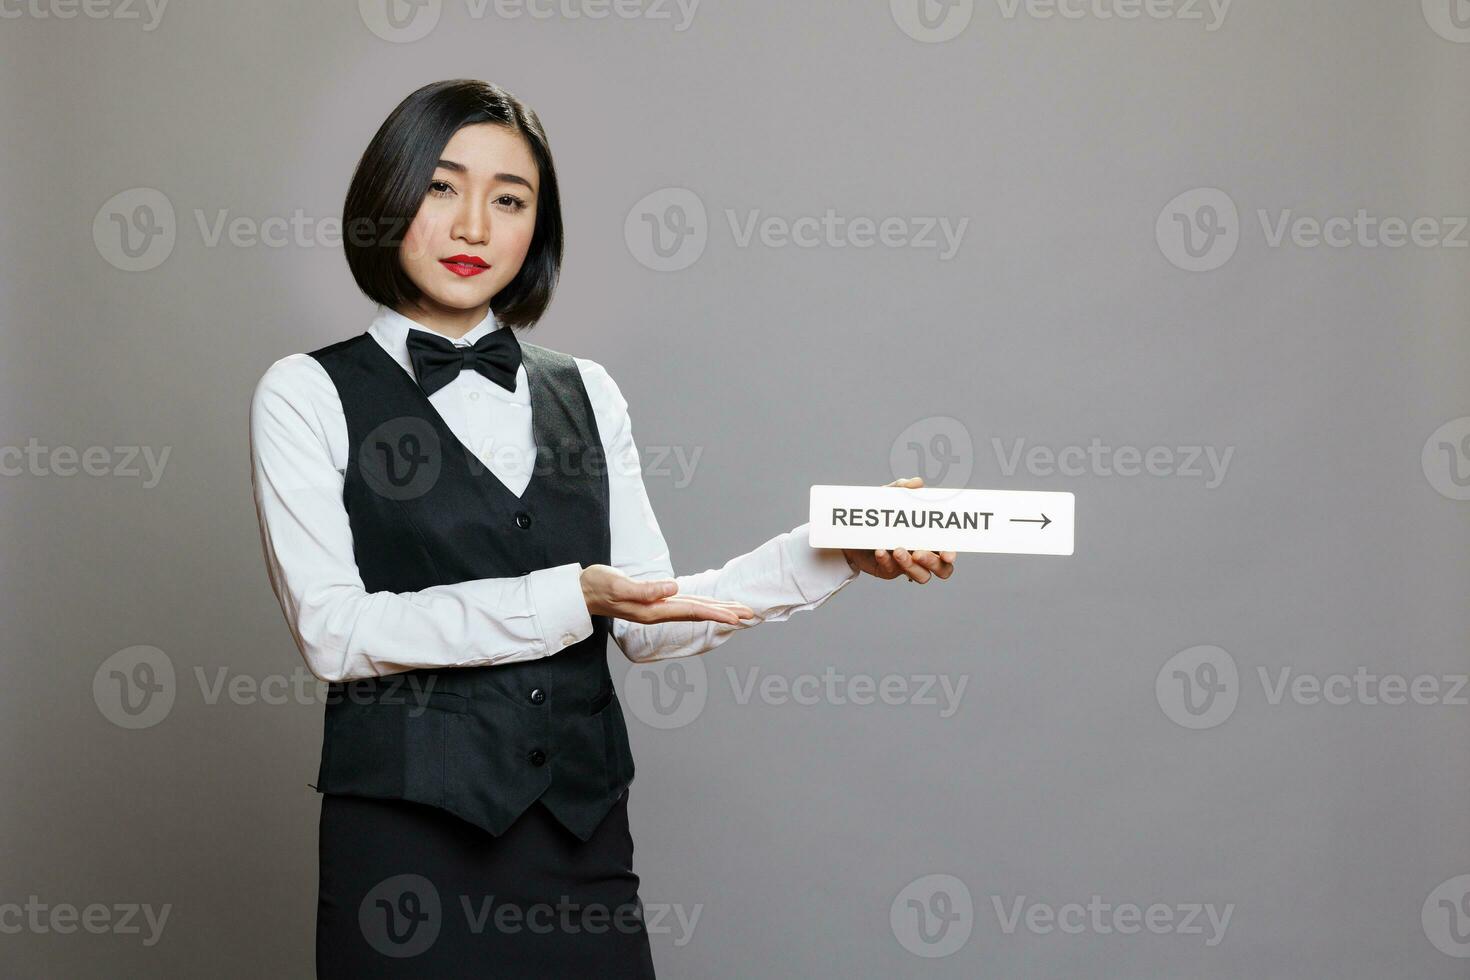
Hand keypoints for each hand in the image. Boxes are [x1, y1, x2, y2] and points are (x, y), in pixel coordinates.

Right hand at [580, 564, 756, 625]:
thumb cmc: (597, 586)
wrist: (581, 592)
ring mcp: (656, 608)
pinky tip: (708, 604)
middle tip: (750, 613)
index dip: (717, 612)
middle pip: (698, 611)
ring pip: (693, 608)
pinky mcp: (653, 601)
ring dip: (716, 609)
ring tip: (737, 610)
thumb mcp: (619, 585)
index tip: (738, 616)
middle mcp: (658, 611)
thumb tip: (673, 588)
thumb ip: (645, 589)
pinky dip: (701, 604)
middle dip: (724, 612)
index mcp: (653, 610)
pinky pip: (684, 604)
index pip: (692, 610)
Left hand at [839, 477, 957, 583]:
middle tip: (918, 552)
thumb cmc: (879, 512)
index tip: (947, 555)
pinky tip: (880, 551)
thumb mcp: (889, 497)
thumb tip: (917, 483)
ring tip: (897, 550)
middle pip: (942, 570)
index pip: (947, 551)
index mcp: (929, 537)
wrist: (852, 527)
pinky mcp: (888, 570)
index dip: (950, 554)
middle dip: (933, 563)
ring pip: (921, 576)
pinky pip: (892, 571)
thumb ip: (902, 488)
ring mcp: (906, 564)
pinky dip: (887, 561)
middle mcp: (922, 554)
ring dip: (911, 565)